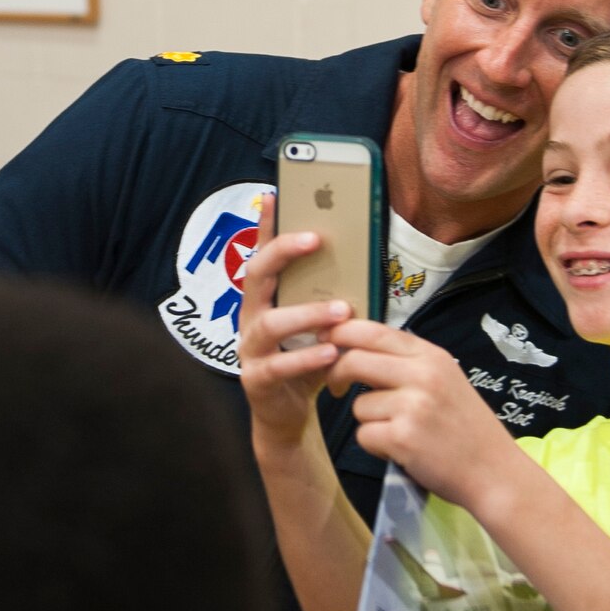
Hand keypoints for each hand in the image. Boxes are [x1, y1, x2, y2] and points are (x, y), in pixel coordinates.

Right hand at [239, 198, 353, 453]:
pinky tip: (331, 351)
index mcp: (264, 300)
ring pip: (270, 323)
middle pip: (256, 275)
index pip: (262, 254)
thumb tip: (360, 263)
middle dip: (282, 251)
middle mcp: (251, 318)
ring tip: (341, 310)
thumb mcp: (320, 327)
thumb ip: (330, 299)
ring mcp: (249, 350)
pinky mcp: (256, 381)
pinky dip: (306, 357)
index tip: (275, 193)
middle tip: (316, 238)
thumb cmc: (307, 363)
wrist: (288, 417)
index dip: (265, 225)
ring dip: (307, 313)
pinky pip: (279, 366)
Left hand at [327, 320, 519, 511]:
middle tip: (337, 389)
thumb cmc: (466, 429)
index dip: (341, 333)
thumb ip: (408, 364)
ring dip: (370, 422)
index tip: (324, 340)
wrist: (494, 472)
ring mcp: (413, 406)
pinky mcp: (403, 437)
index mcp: (432, 356)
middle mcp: (423, 375)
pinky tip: (403, 451)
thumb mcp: (445, 381)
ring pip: (359, 405)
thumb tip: (357, 349)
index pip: (374, 331)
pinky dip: (377, 447)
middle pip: (354, 361)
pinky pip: (364, 435)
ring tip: (401, 433)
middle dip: (336, 375)